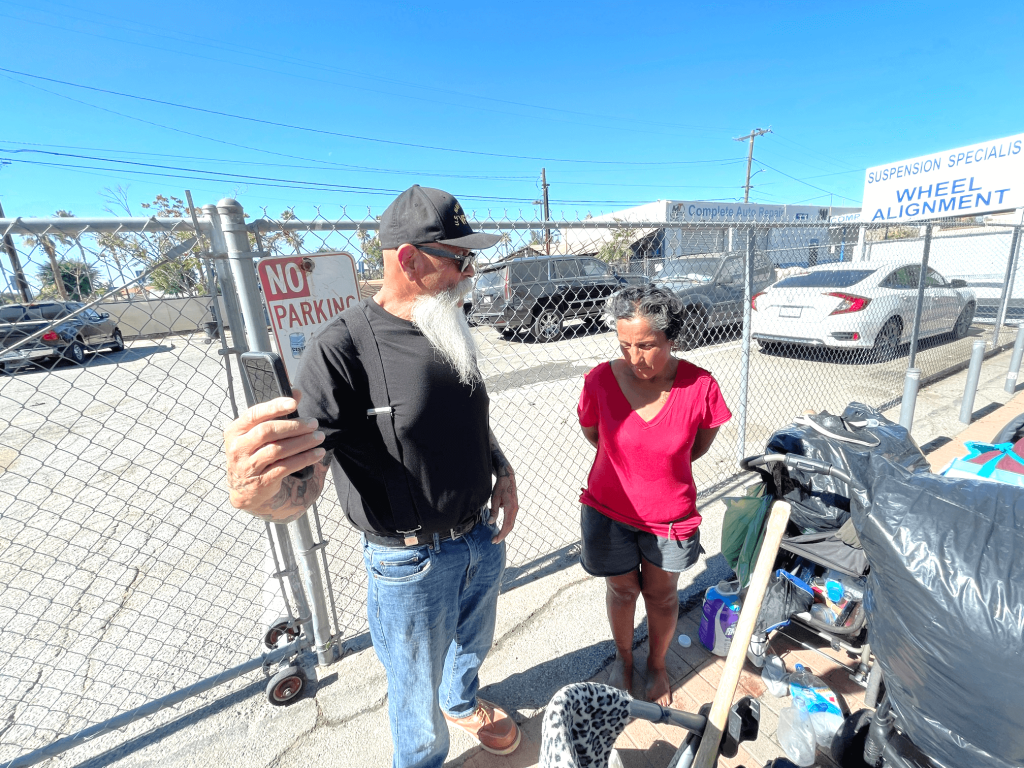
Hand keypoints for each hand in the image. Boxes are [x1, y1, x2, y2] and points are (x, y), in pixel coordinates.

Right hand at [224, 390, 325, 513]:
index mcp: (235, 431)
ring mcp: (248, 466)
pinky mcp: (261, 481)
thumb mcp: (257, 433)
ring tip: (318, 437)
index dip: (274, 407)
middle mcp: (238, 448)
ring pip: (278, 450)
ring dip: (302, 442)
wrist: (244, 490)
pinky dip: (303, 459)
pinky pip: (285, 467)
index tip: (294, 402)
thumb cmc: (254, 453)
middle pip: (267, 431)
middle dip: (294, 426)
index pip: (254, 414)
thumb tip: (297, 392)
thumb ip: (275, 413)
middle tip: (313, 423)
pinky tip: (316, 454)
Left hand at [488, 466, 518, 543]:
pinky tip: (500, 527)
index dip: (501, 534)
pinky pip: (510, 519)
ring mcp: (515, 508)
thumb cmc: (500, 486)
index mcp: (511, 508)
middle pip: (510, 526)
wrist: (507, 477)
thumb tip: (491, 522)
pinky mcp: (513, 507)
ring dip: (504, 531)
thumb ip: (494, 511)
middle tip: (495, 541)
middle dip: (503, 535)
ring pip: (511, 523)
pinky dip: (506, 525)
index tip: (495, 540)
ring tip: (497, 536)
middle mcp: (515, 509)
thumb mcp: (495, 498)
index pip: (507, 525)